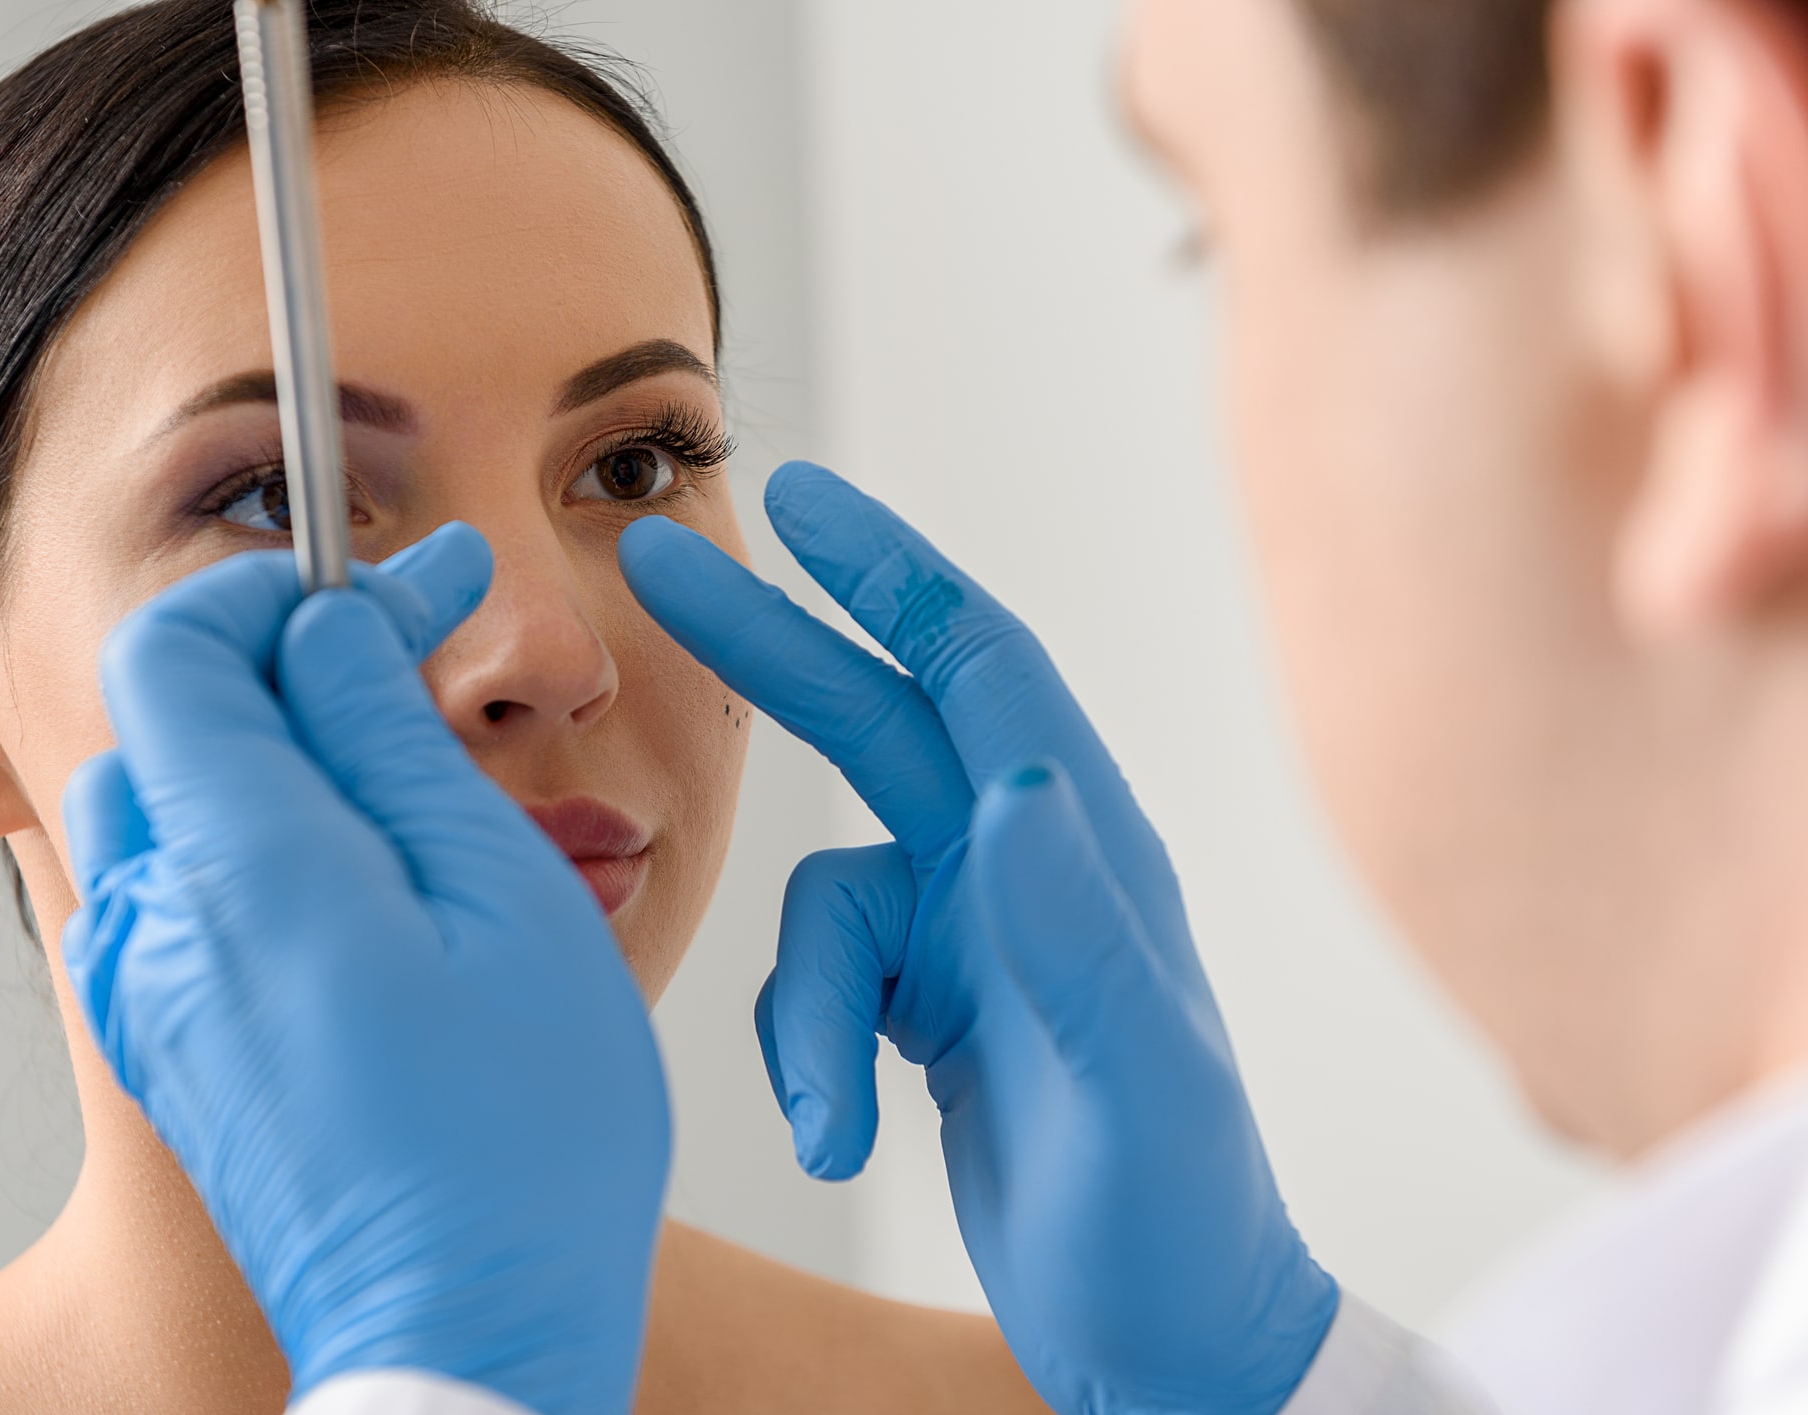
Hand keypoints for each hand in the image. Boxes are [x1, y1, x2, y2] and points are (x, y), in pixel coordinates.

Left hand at [59, 529, 668, 1414]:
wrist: (466, 1337)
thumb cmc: (520, 1140)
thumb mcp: (499, 896)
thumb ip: (395, 736)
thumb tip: (334, 624)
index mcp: (243, 869)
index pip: (185, 645)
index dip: (288, 589)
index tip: (404, 588)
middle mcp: (162, 923)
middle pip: (173, 714)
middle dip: (293, 658)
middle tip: (423, 666)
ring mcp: (153, 994)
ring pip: (173, 797)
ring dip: (277, 748)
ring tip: (405, 778)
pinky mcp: (172, 1045)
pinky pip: (179, 888)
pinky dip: (256, 835)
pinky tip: (364, 877)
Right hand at [618, 465, 1336, 1414]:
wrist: (1161, 1335)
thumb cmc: (1175, 1217)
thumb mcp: (1134, 1079)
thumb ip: (1073, 929)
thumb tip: (1021, 778)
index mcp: (1083, 849)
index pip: (980, 669)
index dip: (890, 574)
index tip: (798, 500)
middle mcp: (1021, 869)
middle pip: (872, 719)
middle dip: (770, 645)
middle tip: (662, 568)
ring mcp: (968, 935)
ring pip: (821, 907)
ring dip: (805, 1015)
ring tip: (832, 1119)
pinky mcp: (924, 1005)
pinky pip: (814, 988)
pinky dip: (803, 1055)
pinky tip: (840, 1133)